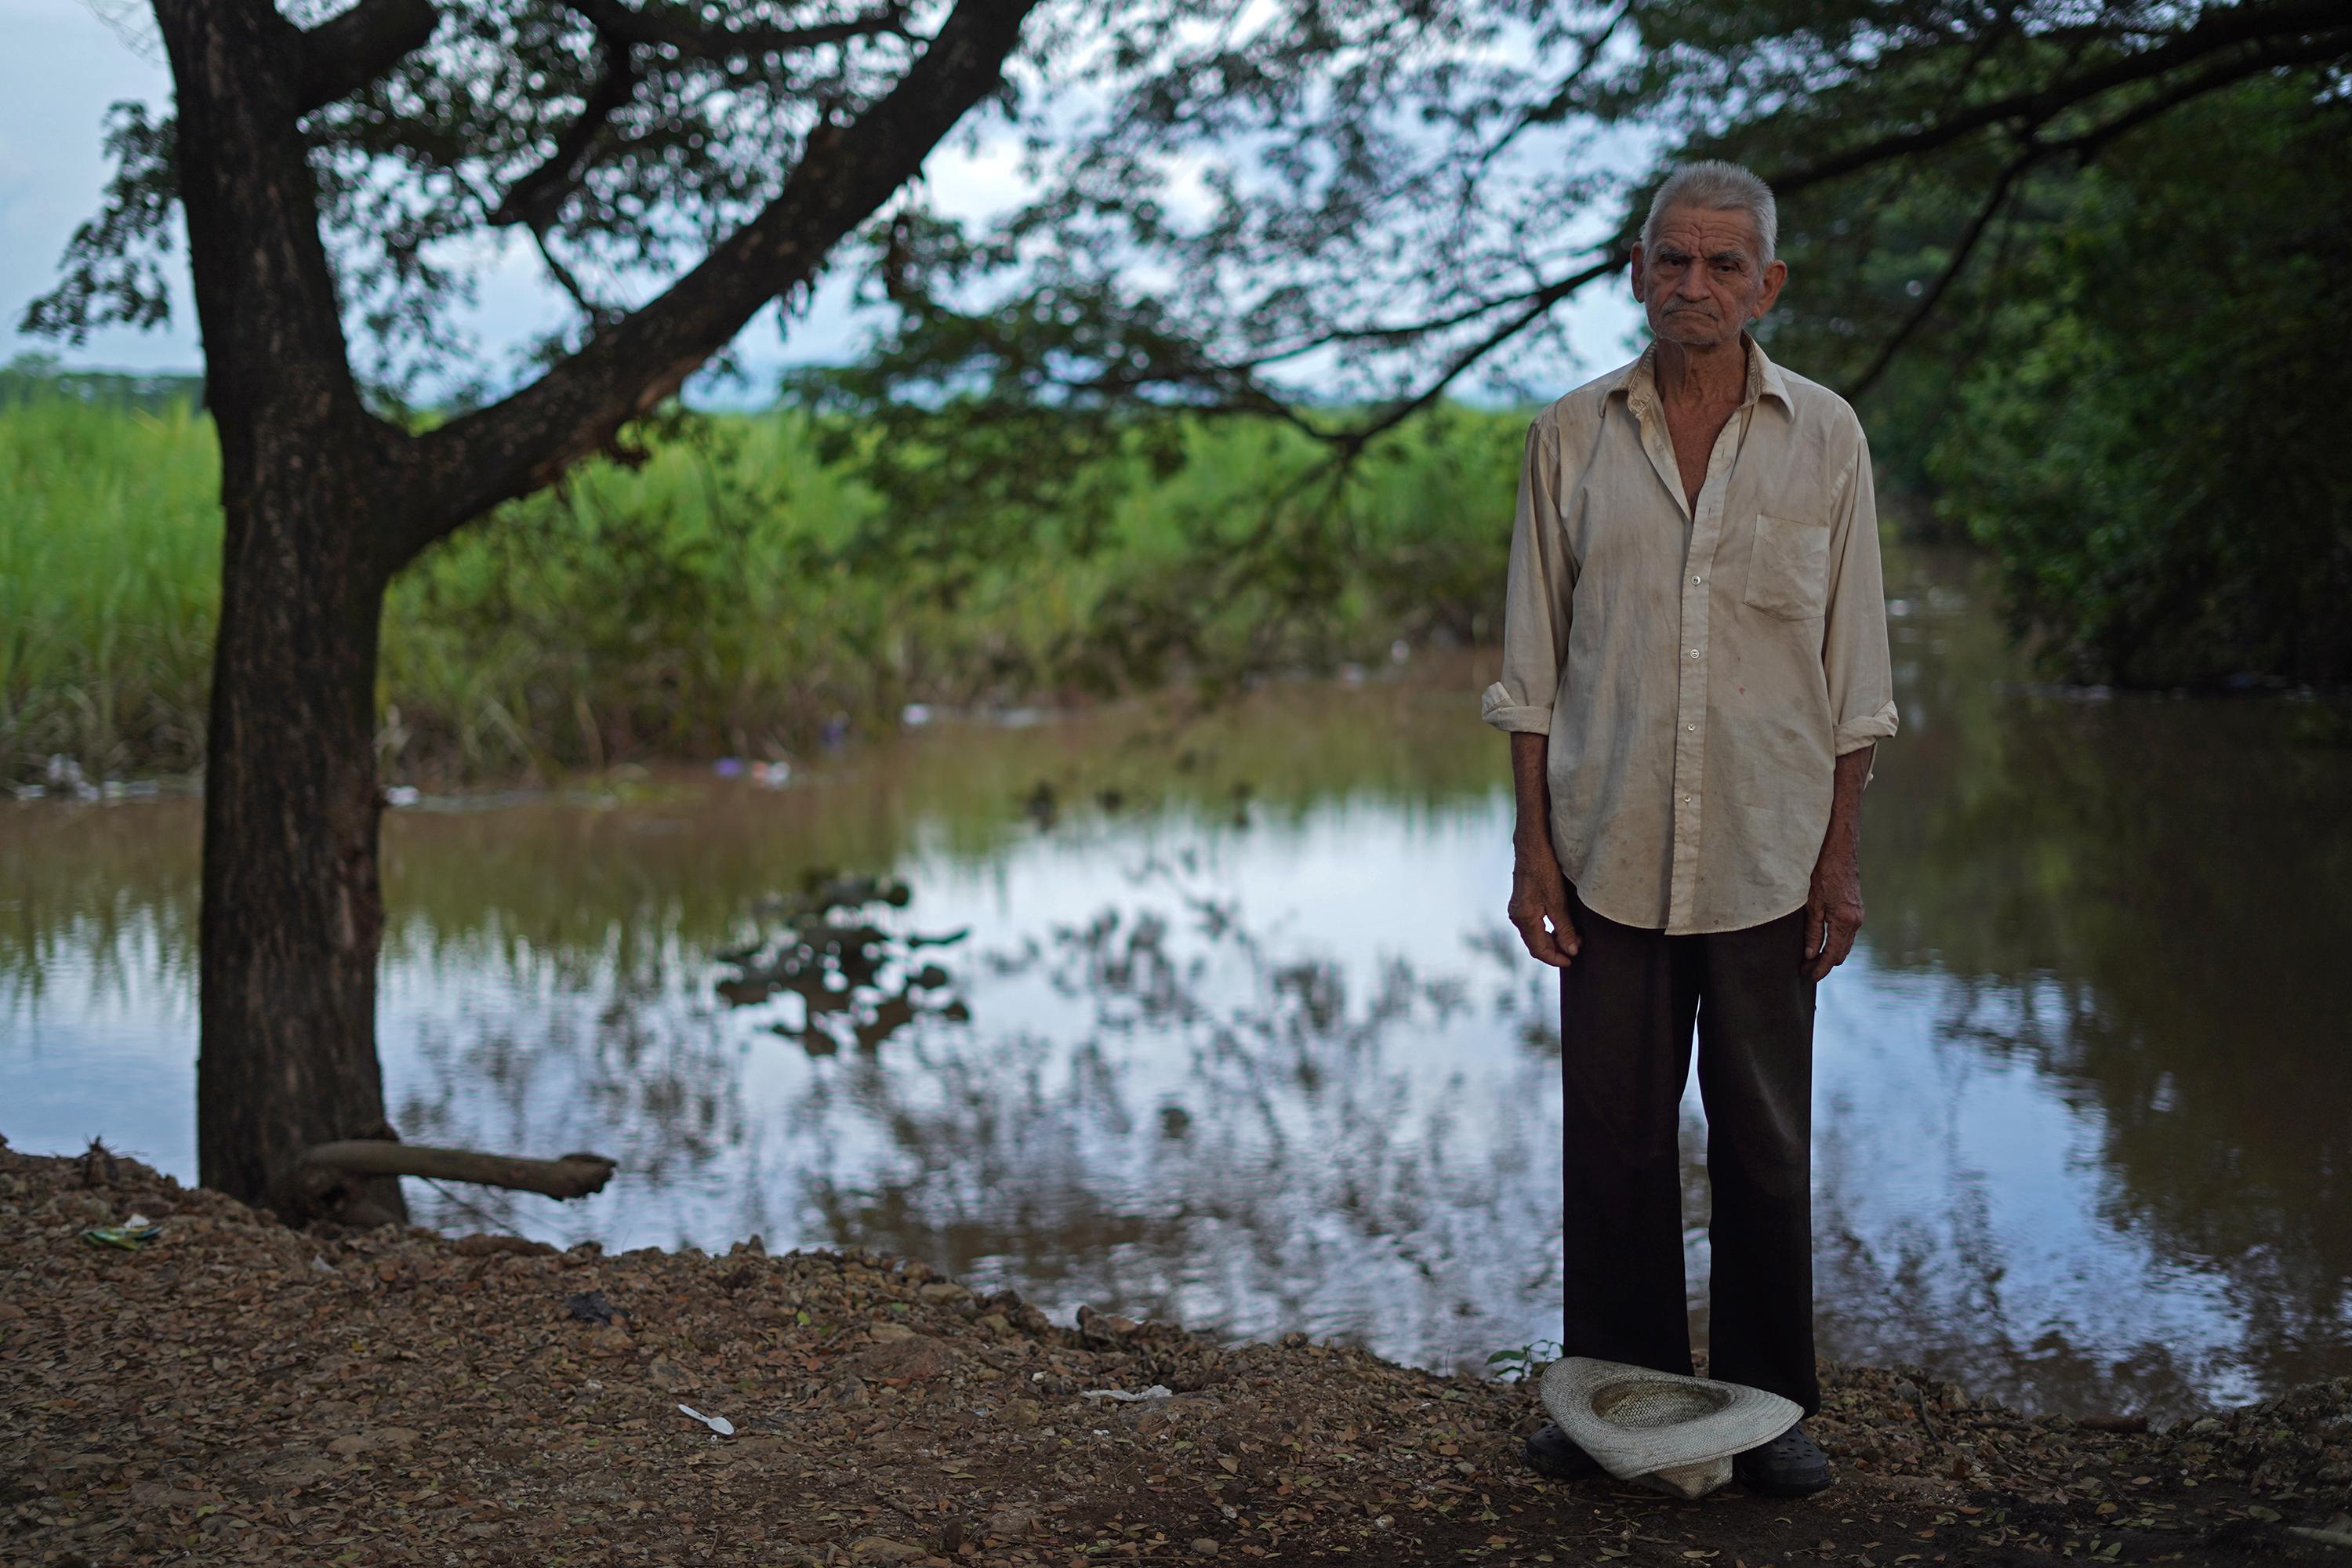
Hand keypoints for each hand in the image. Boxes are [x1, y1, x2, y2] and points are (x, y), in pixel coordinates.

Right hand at [1508, 849, 1579, 967]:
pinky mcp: (1521, 903)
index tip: (1572, 961)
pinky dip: (1547, 930)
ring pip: (1534, 935)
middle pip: (1535, 944)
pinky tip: (1559, 926)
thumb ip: (1564, 928)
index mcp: (1524, 919)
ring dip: (1552, 940)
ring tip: (1572, 938)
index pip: (1539, 950)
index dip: (1556, 959)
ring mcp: (1517, 910)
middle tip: (1576, 948)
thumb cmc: (1544, 870)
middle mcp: (1517, 917)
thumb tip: (1572, 950)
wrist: (1531, 846)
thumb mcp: (1558, 901)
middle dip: (1556, 950)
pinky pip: (1533, 925)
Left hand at [1803, 842, 1862, 981]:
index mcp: (1845, 922)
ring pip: (1845, 945)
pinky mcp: (1856, 910)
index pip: (1833, 955)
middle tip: (1805, 970)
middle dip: (1824, 964)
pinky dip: (1836, 943)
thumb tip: (1811, 955)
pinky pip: (1847, 934)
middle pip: (1841, 953)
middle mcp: (1856, 921)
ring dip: (1830, 954)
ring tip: (1811, 960)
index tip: (1809, 977)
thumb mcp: (1812, 904)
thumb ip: (1813, 931)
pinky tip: (1823, 944)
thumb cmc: (1823, 873)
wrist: (1840, 852)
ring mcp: (1858, 916)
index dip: (1821, 968)